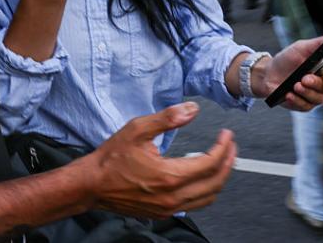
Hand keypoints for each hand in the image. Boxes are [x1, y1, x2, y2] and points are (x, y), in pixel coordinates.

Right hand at [78, 102, 235, 218]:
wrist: (92, 184)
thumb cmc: (111, 160)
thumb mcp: (138, 129)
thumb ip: (167, 118)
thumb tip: (191, 109)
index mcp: (169, 176)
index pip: (210, 163)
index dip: (223, 147)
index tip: (226, 135)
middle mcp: (172, 196)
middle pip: (215, 183)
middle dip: (228, 163)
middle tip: (231, 147)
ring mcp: (168, 208)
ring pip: (208, 198)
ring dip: (219, 179)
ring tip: (222, 161)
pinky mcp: (163, 212)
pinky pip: (194, 205)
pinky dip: (206, 191)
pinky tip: (202, 178)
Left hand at [251, 37, 322, 110]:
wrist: (267, 73)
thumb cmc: (285, 60)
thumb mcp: (300, 48)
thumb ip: (315, 44)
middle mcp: (322, 82)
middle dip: (318, 82)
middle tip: (305, 78)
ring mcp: (314, 94)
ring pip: (319, 98)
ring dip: (307, 92)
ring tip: (295, 85)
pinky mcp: (303, 104)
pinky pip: (306, 106)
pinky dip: (297, 100)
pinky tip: (289, 94)